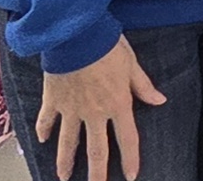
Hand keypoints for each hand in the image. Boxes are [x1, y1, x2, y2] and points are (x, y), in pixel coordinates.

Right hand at [35, 35, 166, 180]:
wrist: (76, 35)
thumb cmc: (107, 45)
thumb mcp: (132, 64)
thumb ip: (143, 86)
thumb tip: (160, 100)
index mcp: (117, 104)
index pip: (127, 139)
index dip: (130, 159)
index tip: (131, 176)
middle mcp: (94, 112)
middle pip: (96, 150)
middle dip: (97, 172)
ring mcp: (71, 109)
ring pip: (68, 143)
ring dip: (65, 161)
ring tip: (62, 177)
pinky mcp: (53, 100)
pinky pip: (46, 120)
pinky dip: (43, 131)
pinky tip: (42, 140)